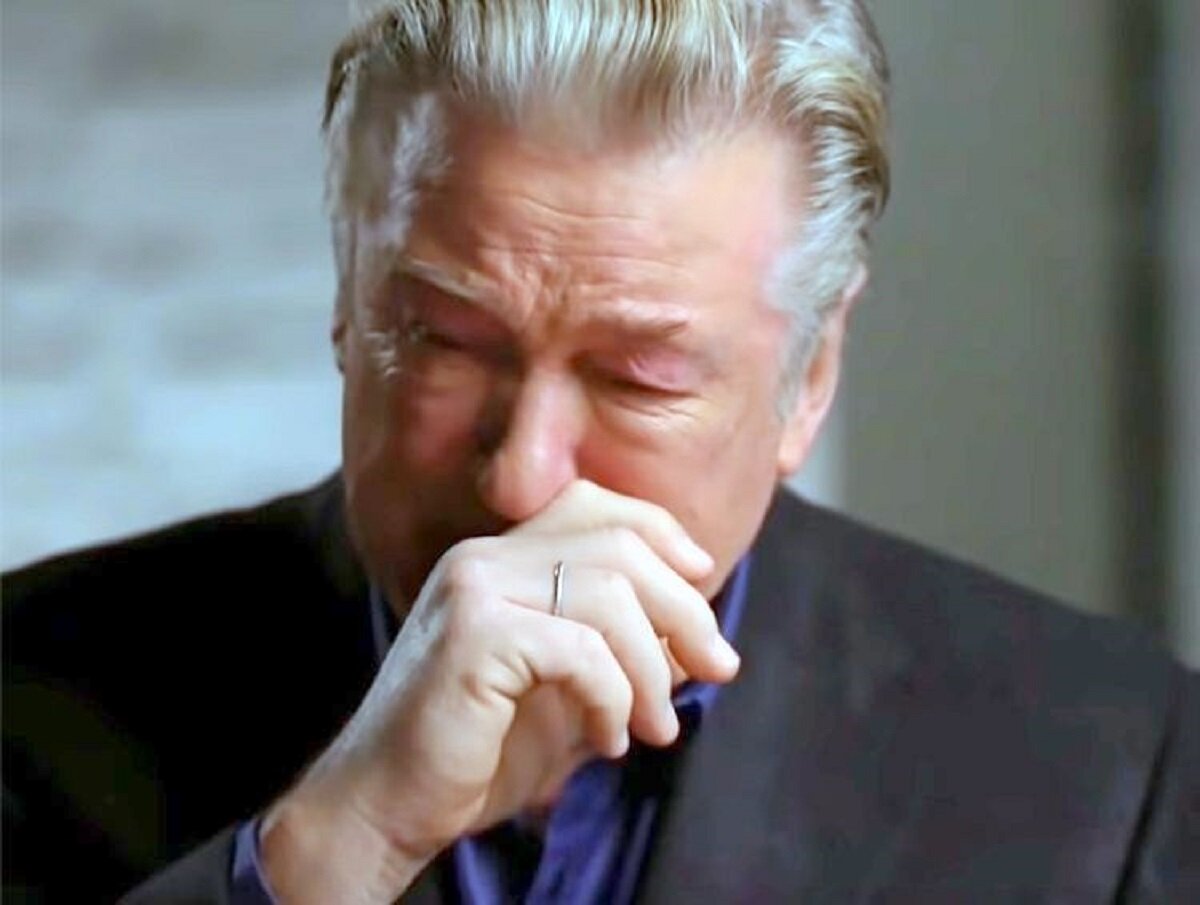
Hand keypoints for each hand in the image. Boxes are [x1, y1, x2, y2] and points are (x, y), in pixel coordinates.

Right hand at [259, 480, 740, 902]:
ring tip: (657, 727)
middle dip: (685, 609)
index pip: (595, 504)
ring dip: (652, 670)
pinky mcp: (472, 635)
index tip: (704, 584)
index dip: (663, 534)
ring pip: (608, 596)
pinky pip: (579, 650)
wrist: (386, 806)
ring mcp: (474, 588)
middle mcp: (484, 557)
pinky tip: (607, 740)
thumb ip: (620, 649)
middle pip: (619, 545)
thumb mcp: (567, 689)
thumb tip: (699, 635)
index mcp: (501, 557)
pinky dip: (612, 698)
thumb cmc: (479, 751)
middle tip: (718, 669)